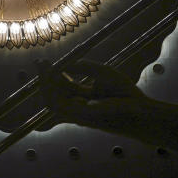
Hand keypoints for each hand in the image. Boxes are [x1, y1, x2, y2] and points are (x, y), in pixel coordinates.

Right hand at [37, 59, 177, 150]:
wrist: (137, 109)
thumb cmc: (124, 93)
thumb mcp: (102, 72)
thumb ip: (84, 66)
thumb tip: (65, 63)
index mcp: (83, 97)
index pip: (62, 86)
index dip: (52, 73)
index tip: (44, 61)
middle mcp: (78, 106)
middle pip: (53, 93)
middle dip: (44, 78)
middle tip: (39, 62)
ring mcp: (77, 113)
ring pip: (51, 101)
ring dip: (44, 84)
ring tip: (43, 68)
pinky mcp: (78, 116)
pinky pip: (57, 105)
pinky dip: (52, 91)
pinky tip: (53, 76)